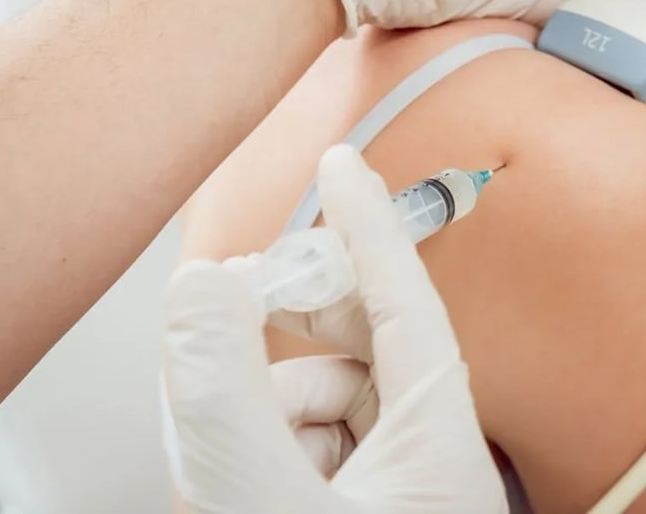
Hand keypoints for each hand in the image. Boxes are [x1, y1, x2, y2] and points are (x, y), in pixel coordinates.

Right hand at [162, 145, 505, 512]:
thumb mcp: (258, 496)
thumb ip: (226, 391)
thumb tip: (203, 290)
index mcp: (442, 452)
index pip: (409, 304)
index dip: (370, 226)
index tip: (342, 166)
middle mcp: (431, 464)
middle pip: (367, 344)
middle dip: (299, 316)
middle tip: (245, 292)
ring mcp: (395, 488)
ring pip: (329, 397)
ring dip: (267, 403)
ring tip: (224, 453)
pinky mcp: (358, 506)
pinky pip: (314, 440)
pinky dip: (268, 442)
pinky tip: (238, 479)